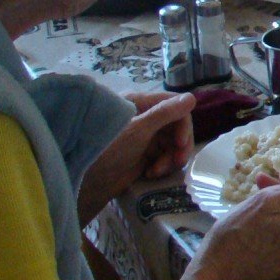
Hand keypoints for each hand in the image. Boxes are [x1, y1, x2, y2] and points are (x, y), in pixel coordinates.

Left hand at [78, 92, 195, 224]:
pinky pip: (165, 156)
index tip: (182, 144)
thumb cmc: (109, 148)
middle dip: (179, 146)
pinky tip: (151, 173)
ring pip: (173, 144)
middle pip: (177, 126)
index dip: (183, 124)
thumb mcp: (139, 130)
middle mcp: (145, 117)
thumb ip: (166, 113)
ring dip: (171, 158)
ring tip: (158, 171)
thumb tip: (192, 97)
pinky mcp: (144, 154)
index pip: (175, 106)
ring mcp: (144, 136)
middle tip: (177, 162)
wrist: (87, 182)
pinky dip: (163, 166)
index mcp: (141, 103)